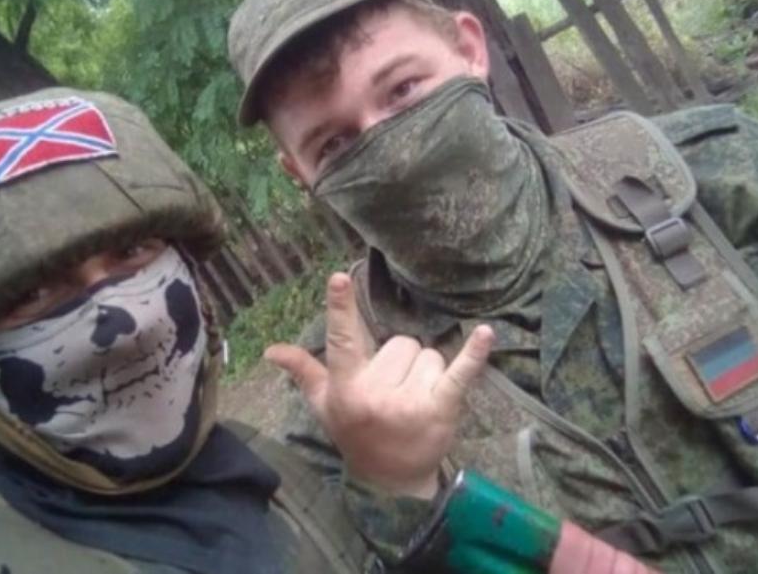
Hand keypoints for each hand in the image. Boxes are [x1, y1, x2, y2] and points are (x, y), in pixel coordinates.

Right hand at [265, 273, 493, 498]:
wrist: (391, 480)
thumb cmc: (356, 433)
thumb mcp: (325, 405)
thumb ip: (304, 371)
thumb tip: (272, 350)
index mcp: (347, 388)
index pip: (342, 340)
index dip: (340, 307)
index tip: (339, 277)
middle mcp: (376, 393)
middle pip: (400, 343)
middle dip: (400, 362)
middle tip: (393, 392)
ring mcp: (411, 401)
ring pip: (428, 355)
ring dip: (426, 372)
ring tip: (415, 400)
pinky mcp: (442, 408)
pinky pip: (460, 373)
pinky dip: (474, 354)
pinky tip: (485, 333)